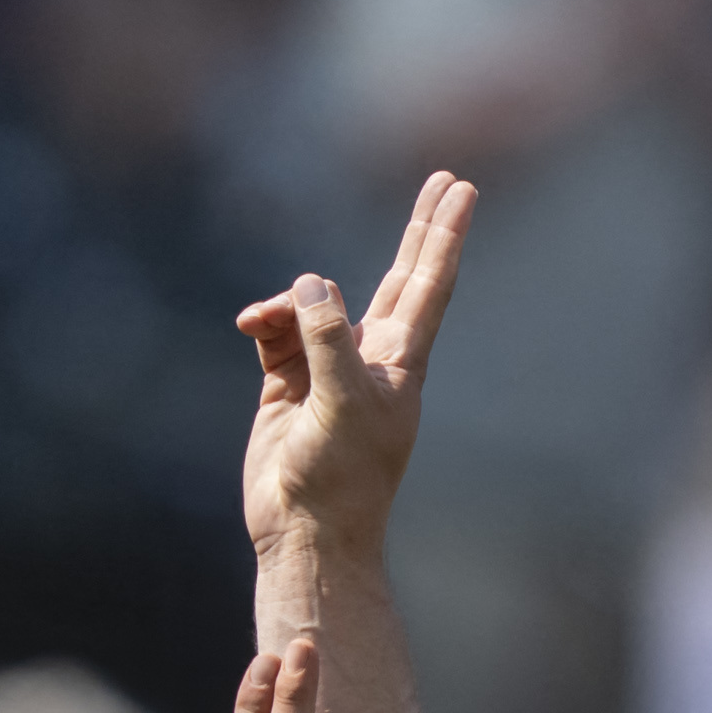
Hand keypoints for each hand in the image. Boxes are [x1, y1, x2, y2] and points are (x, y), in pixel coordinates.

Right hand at [235, 172, 478, 556]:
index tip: (462, 190)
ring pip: (315, 301)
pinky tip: (249, 325)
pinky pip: (278, 327)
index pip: (429, 284)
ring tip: (263, 320)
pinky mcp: (288, 380)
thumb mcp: (342, 401)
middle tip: (446, 182)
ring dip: (289, 298)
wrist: (303, 530)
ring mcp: (328, 366)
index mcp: (400, 362)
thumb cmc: (339, 477)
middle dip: (419, 230)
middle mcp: (370, 357)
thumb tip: (310, 282)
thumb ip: (328, 336)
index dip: (444, 235)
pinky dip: (264, 318)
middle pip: (399, 277)